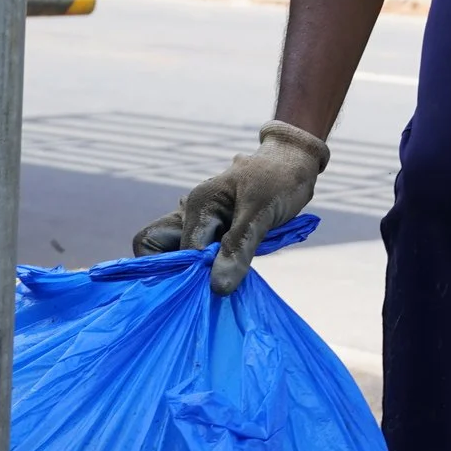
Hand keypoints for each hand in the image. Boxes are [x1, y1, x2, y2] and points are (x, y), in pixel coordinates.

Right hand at [130, 119, 329, 293]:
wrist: (294, 162)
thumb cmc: (280, 181)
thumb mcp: (261, 214)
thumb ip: (238, 248)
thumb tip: (218, 288)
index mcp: (198, 204)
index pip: (177, 252)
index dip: (193, 273)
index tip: (214, 286)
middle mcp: (190, 212)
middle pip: (157, 247)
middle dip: (176, 270)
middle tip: (208, 283)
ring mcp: (199, 221)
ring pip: (177, 253)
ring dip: (197, 269)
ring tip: (225, 275)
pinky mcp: (212, 230)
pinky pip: (197, 253)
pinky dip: (210, 266)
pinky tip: (231, 269)